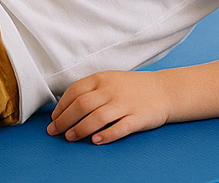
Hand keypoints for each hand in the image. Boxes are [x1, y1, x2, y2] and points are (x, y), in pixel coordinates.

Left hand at [48, 70, 169, 144]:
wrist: (165, 90)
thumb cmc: (132, 87)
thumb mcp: (109, 80)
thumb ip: (90, 90)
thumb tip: (65, 106)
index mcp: (101, 78)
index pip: (74, 91)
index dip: (61, 106)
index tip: (53, 118)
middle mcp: (111, 90)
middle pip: (82, 105)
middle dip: (65, 120)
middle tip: (55, 131)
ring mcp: (125, 104)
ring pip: (97, 117)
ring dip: (80, 129)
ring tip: (70, 137)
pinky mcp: (138, 118)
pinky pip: (120, 127)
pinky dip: (106, 135)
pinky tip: (96, 140)